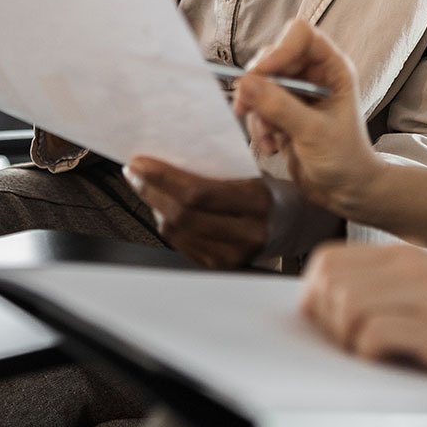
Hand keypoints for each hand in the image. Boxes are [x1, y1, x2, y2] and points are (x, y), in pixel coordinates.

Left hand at [123, 158, 270, 268]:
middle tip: (134, 172)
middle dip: (151, 190)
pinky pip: (181, 245)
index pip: (198, 192)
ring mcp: (233, 256)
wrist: (292, 224)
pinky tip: (162, 209)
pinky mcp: (221, 267)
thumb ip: (216, 170)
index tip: (140, 162)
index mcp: (256, 202)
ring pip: (177, 232)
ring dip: (154, 207)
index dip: (163, 178)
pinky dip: (166, 225)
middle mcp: (246, 233)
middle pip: (182, 214)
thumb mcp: (252, 172)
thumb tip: (167, 159)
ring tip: (144, 186)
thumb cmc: (268, 191)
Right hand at [233, 18, 382, 218]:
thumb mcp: (313, 132)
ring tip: (269, 140)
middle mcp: (313, 74)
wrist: (346, 192)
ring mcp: (296, 93)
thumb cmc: (345, 158)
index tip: (261, 76)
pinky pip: (257, 107)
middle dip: (258, 86)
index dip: (279, 50)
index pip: (300, 35)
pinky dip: (258, 127)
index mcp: (332, 67)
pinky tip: (270, 147)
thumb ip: (280, 107)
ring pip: (260, 84)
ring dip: (257, 113)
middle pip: (273, 57)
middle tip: (246, 109)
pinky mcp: (282, 112)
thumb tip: (245, 83)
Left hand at [300, 244, 426, 394]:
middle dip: (326, 321)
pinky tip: (393, 362)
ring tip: (372, 355)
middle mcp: (410, 268)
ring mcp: (426, 297)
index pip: (327, 261)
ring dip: (347, 340)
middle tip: (350, 346)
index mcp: (403, 256)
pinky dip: (370, 355)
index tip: (326, 325)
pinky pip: (374, 336)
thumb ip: (386, 289)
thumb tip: (328, 307)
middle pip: (328, 283)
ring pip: (346, 307)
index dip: (314, 296)